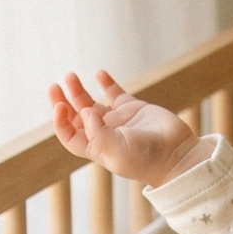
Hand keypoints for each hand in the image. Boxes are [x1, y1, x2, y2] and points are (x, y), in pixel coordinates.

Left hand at [48, 70, 213, 188]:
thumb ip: (98, 133)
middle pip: (76, 116)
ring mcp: (118, 120)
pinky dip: (106, 83)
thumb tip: (83, 112)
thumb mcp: (118, 152)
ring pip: (91, 103)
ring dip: (79, 90)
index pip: (69, 135)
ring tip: (70, 76)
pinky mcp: (133, 109)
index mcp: (96, 148)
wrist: (177, 154)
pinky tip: (98, 73)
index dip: (60, 121)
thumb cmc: (147, 160)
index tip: (60, 106)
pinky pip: (114, 93)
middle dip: (63, 101)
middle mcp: (104, 133)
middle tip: (54, 86)